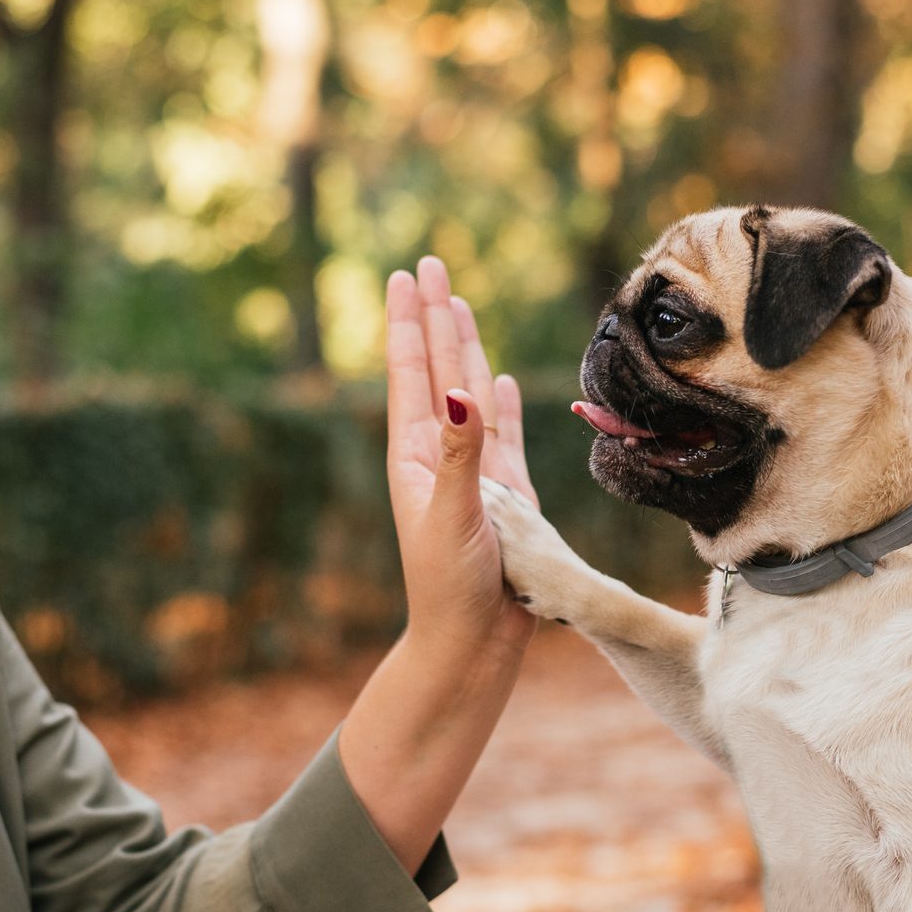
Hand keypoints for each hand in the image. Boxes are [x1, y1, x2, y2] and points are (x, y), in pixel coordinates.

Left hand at [384, 256, 538, 655]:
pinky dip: (502, 404)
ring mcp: (474, 475)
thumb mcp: (452, 517)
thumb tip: (463, 392)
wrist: (471, 647)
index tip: (406, 275)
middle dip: (434, 318)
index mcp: (417, 456)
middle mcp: (441, 457)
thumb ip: (461, 454)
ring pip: (470, 394)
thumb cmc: (452, 588)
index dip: (410, 322)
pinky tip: (499, 381)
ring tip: (458, 306)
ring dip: (464, 349)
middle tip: (429, 264)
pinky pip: (502, 436)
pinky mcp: (505, 498)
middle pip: (437, 370)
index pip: (411, 372)